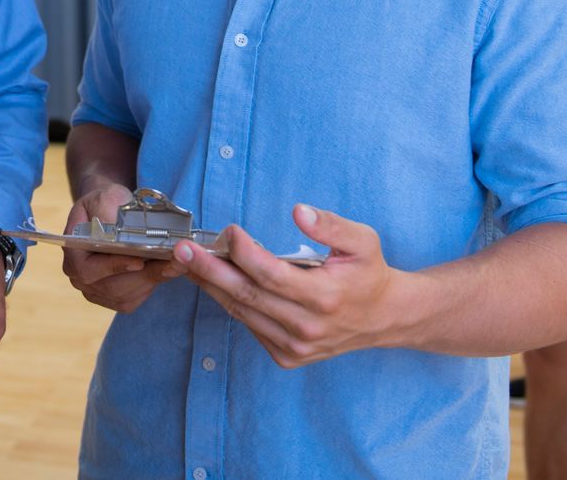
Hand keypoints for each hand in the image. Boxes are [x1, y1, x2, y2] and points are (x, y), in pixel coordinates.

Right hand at [61, 182, 180, 314]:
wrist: (110, 211)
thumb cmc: (106, 203)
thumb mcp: (105, 197)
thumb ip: (106, 211)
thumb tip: (115, 233)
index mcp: (72, 252)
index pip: (88, 269)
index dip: (113, 267)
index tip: (139, 260)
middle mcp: (79, 277)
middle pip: (110, 288)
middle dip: (142, 277)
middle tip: (170, 265)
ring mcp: (95, 291)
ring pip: (124, 297)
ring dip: (150, 283)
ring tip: (173, 266)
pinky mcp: (112, 298)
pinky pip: (131, 301)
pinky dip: (149, 288)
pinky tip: (163, 272)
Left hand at [170, 204, 397, 368]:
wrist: (383, 318)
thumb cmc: (369, 273)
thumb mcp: (363, 241)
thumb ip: (331, 225)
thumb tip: (298, 212)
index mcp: (325, 297)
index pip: (271, 275)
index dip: (244, 252)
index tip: (229, 231)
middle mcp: (307, 327)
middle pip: (247, 295)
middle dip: (210, 270)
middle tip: (183, 249)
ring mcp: (295, 346)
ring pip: (243, 312)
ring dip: (212, 286)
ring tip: (188, 262)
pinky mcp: (286, 356)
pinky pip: (250, 326)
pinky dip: (231, 303)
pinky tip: (215, 282)